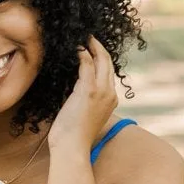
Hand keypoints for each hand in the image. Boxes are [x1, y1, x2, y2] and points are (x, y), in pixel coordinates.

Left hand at [48, 37, 119, 152]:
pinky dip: (82, 54)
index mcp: (111, 100)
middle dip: (99, 47)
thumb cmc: (73, 136)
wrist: (72, 148)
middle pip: (108, 62)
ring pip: (101, 60)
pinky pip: (87, 64)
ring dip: (91, 46)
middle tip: (89, 36)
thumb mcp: (83, 114)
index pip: (109, 72)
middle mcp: (110, 93)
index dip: (101, 58)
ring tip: (82, 37)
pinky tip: (76, 48)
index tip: (92, 48)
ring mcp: (101, 92)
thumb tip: (74, 88)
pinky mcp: (89, 90)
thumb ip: (82, 98)